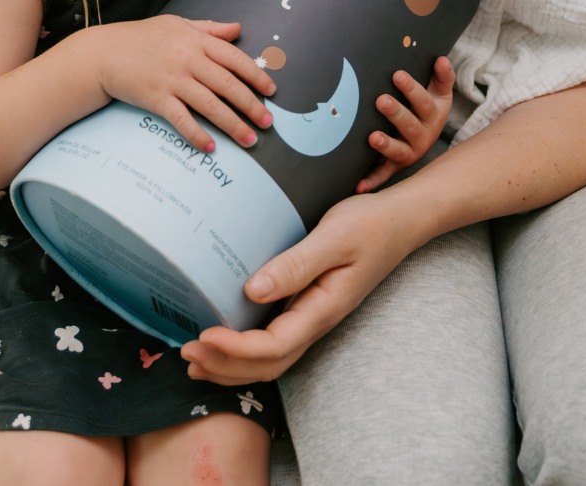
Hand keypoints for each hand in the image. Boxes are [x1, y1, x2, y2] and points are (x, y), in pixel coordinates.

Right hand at [98, 16, 276, 153]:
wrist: (105, 52)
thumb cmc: (143, 37)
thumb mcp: (178, 24)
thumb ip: (210, 28)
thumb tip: (238, 28)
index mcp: (197, 40)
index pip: (235, 58)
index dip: (256, 76)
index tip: (271, 91)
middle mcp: (188, 59)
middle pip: (228, 85)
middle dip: (252, 106)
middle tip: (268, 122)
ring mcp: (173, 80)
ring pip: (211, 105)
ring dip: (233, 125)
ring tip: (249, 140)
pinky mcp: (156, 98)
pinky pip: (182, 120)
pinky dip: (197, 135)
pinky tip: (211, 147)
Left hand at [180, 191, 413, 383]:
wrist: (400, 220)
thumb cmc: (370, 224)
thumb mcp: (334, 237)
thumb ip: (297, 264)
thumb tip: (253, 290)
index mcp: (323, 308)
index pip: (275, 346)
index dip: (236, 349)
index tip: (204, 335)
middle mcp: (317, 320)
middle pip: (268, 364)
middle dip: (225, 366)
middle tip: (185, 352)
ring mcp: (313, 315)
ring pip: (270, 358)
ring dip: (231, 364)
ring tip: (195, 357)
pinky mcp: (308, 305)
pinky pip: (274, 340)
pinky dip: (244, 348)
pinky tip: (225, 337)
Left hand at [357, 55, 454, 192]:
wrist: (428, 136)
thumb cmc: (427, 107)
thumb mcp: (440, 92)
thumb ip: (443, 76)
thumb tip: (441, 59)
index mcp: (433, 115)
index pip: (424, 101)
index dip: (411, 89)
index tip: (397, 74)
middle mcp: (423, 135)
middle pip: (410, 125)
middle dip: (396, 113)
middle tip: (381, 100)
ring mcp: (409, 152)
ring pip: (399, 151)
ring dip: (386, 145)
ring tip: (372, 137)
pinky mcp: (396, 166)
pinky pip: (384, 175)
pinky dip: (372, 181)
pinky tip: (359, 185)